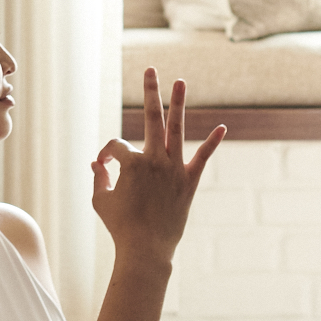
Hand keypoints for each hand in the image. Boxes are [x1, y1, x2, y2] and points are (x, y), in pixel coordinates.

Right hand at [90, 70, 222, 265]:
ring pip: (176, 129)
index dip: (106, 156)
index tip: (103, 169)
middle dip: (150, 91)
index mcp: (130, 163)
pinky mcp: (189, 182)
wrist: (145, 250)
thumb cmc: (119, 226)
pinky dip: (212, 142)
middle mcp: (153, 160)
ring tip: (180, 80)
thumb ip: (98, 178)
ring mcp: (173, 169)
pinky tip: (223, 128)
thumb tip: (97, 163)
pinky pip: (202, 157)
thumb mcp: (100, 200)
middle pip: (151, 117)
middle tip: (151, 70)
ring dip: (178, 103)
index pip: (116, 147)